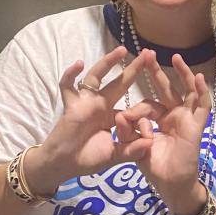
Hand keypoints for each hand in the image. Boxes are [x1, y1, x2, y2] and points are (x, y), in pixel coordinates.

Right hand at [23, 47, 154, 194]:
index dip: (142, 110)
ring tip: (121, 50)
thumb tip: (150, 144)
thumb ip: (131, 150)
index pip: (131, 104)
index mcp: (114, 116)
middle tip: (148, 53)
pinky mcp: (71, 104)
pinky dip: (71, 74)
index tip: (150, 122)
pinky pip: (68, 86)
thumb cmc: (89, 159)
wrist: (64, 164)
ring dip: (108, 62)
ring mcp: (86, 102)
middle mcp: (101, 104)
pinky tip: (79, 64)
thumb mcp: (115, 155)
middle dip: (133, 68)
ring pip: (96, 77)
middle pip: (119, 82)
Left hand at [114, 53, 212, 214]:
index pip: (147, 106)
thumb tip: (118, 115)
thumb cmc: (154, 167)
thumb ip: (127, 132)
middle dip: (157, 72)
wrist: (170, 185)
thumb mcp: (135, 147)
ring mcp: (186, 119)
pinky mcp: (197, 125)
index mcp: (158, 120)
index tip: (123, 119)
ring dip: (183, 74)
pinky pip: (202, 106)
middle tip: (148, 53)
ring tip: (177, 58)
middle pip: (166, 90)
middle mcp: (173, 116)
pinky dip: (202, 92)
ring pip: (187, 92)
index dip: (135, 110)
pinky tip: (200, 78)